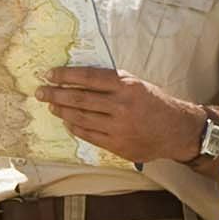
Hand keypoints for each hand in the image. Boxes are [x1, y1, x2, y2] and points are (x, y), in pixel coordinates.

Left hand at [40, 65, 202, 165]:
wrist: (177, 130)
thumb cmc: (156, 103)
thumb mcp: (137, 84)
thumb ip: (112, 81)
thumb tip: (79, 78)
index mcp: (127, 86)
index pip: (88, 78)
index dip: (66, 76)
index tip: (50, 74)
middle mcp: (121, 106)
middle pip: (80, 99)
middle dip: (56, 94)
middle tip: (41, 92)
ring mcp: (118, 127)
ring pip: (81, 118)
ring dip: (62, 111)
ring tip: (52, 106)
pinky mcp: (117, 145)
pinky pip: (89, 135)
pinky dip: (75, 127)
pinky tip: (67, 121)